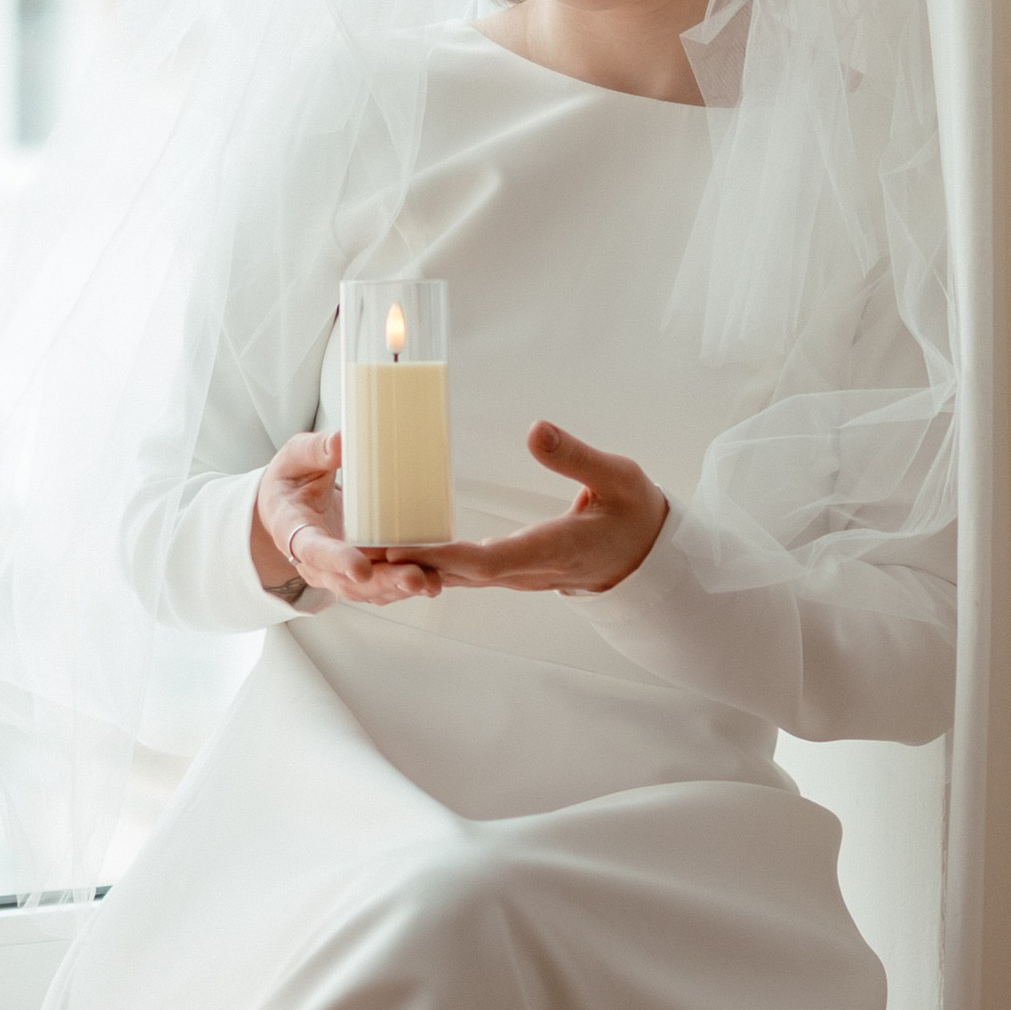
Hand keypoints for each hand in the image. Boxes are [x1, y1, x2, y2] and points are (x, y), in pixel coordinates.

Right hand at [251, 430, 443, 606]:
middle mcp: (313, 561)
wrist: (287, 505)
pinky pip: (380, 585)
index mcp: (291, 530)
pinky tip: (431, 580)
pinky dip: (404, 585)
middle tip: (414, 577)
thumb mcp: (294, 458)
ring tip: (430, 581)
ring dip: (399, 587)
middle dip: (382, 581)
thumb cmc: (291, 480)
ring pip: (367, 590)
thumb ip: (315, 451)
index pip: (313, 550)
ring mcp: (336, 571)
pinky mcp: (358, 571)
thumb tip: (341, 443)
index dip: (337, 560)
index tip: (360, 568)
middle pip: (346, 581)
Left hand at [388, 422, 667, 595]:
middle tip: (362, 550)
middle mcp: (529, 571)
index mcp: (553, 549)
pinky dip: (431, 565)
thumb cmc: (634, 514)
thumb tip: (535, 430)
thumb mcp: (619, 477)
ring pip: (458, 579)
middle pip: (461, 575)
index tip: (405, 546)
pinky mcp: (512, 572)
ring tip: (366, 552)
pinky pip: (465, 575)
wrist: (648, 556)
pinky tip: (400, 551)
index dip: (444, 555)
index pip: (490, 559)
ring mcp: (519, 576)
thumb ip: (576, 456)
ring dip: (414, 569)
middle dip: (411, 565)